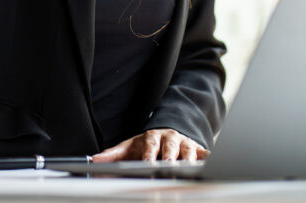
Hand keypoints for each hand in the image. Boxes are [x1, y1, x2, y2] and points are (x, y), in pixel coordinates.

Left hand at [92, 128, 208, 161]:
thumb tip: (95, 159)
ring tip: (188, 170)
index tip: (148, 163)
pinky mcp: (199, 150)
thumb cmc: (146, 145)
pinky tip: (211, 167)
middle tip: (168, 167)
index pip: (151, 146)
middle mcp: (170, 138)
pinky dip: (208, 160)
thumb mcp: (129, 147)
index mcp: (152, 137)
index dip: (150, 154)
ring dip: (189, 160)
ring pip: (189, 150)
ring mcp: (185, 143)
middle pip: (171, 148)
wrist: (167, 134)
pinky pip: (205, 154)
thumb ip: (113, 154)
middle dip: (170, 158)